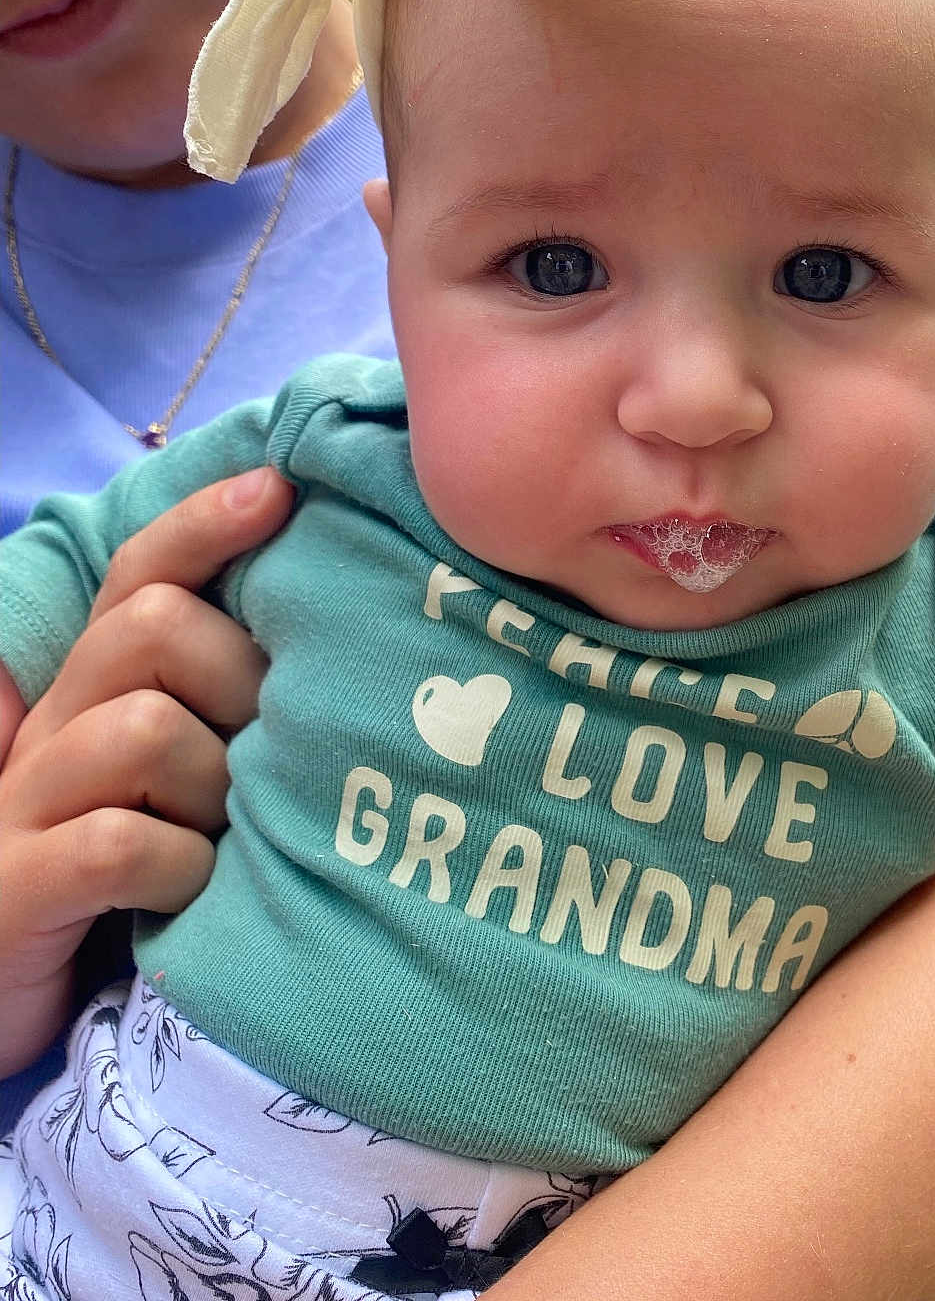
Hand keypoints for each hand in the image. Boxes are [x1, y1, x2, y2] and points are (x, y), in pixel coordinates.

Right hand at [0, 468, 293, 1076]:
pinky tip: (191, 896)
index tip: (283, 490)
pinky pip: (121, 842)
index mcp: (94, 694)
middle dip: (240, 681)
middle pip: (154, 630)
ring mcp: (21, 807)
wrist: (18, 997)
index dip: (206, 526)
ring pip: (145, 729)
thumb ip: (235, 715)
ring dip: (216, 788)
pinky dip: (181, 869)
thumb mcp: (191, 784)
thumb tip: (348, 657)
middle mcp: (51, 729)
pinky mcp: (13, 888)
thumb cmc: (141, 883)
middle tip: (265, 756)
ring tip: (227, 842)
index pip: (140, 575)